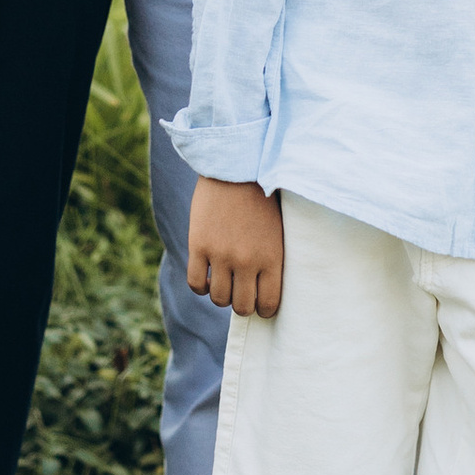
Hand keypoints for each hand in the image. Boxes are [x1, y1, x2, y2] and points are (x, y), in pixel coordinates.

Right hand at [185, 176, 283, 315]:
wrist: (237, 165)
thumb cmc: (263, 196)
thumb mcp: (278, 229)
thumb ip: (272, 258)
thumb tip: (266, 289)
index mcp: (271, 258)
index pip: (268, 304)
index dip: (263, 309)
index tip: (260, 302)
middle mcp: (246, 261)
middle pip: (242, 306)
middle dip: (242, 303)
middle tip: (241, 292)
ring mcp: (221, 254)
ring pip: (218, 298)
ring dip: (221, 294)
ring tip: (224, 281)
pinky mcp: (199, 245)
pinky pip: (196, 283)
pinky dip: (201, 286)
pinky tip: (207, 275)